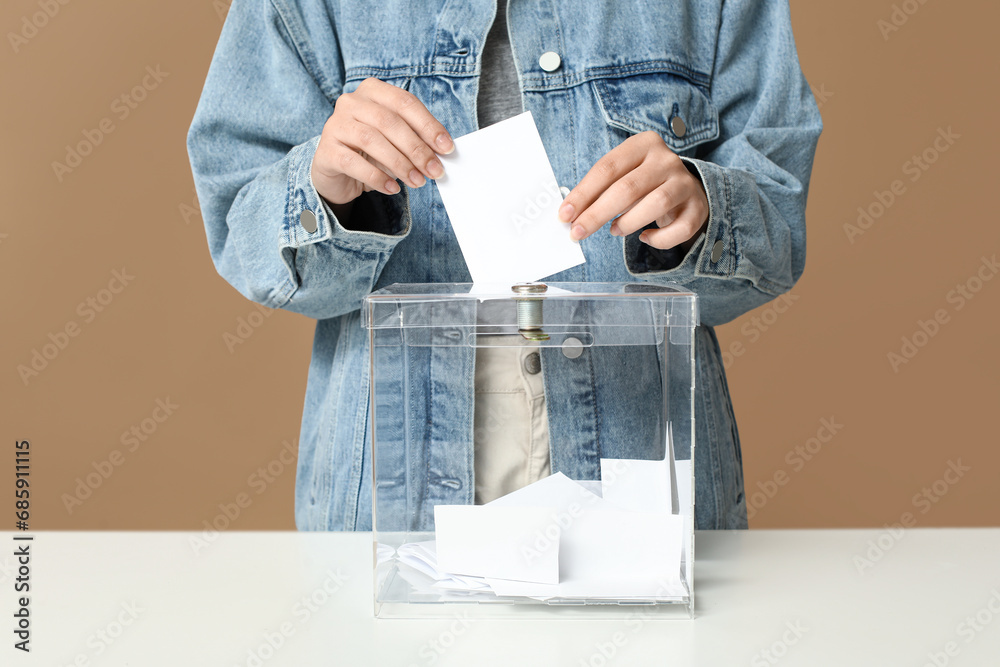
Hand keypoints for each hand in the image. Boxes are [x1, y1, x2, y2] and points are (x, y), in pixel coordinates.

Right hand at [311, 78, 454, 205]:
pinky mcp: (326, 150)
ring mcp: (335, 125)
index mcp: (373, 91)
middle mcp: (351, 102)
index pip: (405, 103)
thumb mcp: (395, 140)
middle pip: (389, 121)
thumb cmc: (370, 152)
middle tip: (434, 170)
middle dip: (416, 148)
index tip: (447, 147)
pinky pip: (353, 163)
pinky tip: (392, 188)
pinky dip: (377, 177)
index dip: (428, 125)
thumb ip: (416, 140)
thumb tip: (442, 152)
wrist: (336, 171)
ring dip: (400, 163)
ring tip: (417, 181)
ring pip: (371, 140)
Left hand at [558, 131, 708, 249]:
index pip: (607, 168)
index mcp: (643, 144)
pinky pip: (679, 229)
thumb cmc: (644, 183)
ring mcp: (685, 183)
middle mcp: (667, 160)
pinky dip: (659, 239)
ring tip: (614, 230)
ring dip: (628, 223)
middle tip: (578, 232)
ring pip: (655, 205)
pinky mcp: (698, 207)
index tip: (565, 215)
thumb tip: (570, 214)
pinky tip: (646, 238)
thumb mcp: (622, 175)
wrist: (686, 189)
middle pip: (628, 188)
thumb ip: (599, 190)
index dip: (583, 193)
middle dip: (597, 214)